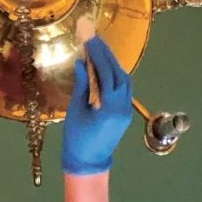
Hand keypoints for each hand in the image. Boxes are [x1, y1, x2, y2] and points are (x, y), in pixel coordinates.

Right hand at [61, 36, 132, 175]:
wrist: (88, 163)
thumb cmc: (77, 138)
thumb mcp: (75, 110)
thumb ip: (81, 85)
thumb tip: (82, 63)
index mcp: (109, 107)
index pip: (106, 73)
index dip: (98, 54)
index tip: (90, 38)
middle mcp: (123, 107)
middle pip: (119, 74)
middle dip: (107, 55)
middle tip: (95, 39)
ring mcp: (127, 110)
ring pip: (124, 80)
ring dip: (113, 64)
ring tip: (99, 49)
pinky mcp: (125, 113)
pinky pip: (124, 89)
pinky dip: (115, 75)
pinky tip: (105, 67)